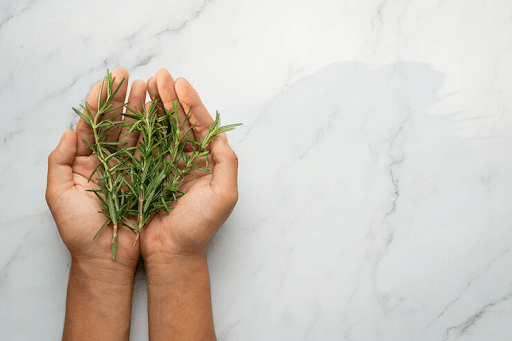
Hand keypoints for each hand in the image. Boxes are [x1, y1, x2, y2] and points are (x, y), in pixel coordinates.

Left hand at [46, 67, 146, 273]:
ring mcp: (129, 169)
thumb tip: (68, 131)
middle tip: (129, 76)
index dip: (98, 103)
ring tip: (148, 86)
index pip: (91, 126)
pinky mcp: (148, 178)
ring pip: (135, 133)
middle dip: (121, 99)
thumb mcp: (59, 196)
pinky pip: (152, 152)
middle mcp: (108, 161)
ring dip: (141, 110)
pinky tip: (161, 113)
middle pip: (115, 124)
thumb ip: (59, 161)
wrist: (108, 258)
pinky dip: (156, 132)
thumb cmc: (80, 231)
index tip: (106, 81)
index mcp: (84, 162)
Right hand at [140, 69, 238, 262]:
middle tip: (160, 76)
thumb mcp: (224, 195)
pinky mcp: (148, 172)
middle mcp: (189, 160)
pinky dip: (141, 126)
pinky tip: (136, 109)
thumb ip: (227, 163)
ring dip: (156, 106)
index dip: (191, 104)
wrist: (171, 252)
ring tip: (147, 84)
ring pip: (162, 129)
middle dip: (171, 98)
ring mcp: (167, 165)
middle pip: (180, 122)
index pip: (201, 126)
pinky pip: (145, 144)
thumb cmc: (198, 227)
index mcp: (208, 162)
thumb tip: (221, 135)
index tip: (179, 84)